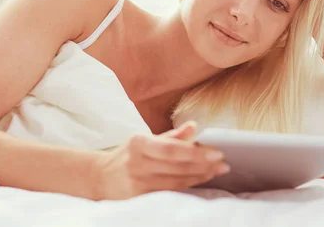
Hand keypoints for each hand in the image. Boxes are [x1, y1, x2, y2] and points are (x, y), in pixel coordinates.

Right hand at [94, 121, 228, 199]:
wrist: (100, 177)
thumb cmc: (127, 155)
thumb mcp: (143, 139)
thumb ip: (170, 136)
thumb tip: (194, 126)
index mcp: (138, 143)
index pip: (171, 149)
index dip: (195, 152)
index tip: (217, 152)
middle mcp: (137, 163)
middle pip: (177, 166)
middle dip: (203, 165)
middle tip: (223, 163)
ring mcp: (138, 183)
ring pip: (176, 181)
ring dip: (200, 176)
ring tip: (217, 171)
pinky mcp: (140, 197)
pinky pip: (170, 192)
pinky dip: (188, 186)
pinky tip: (200, 180)